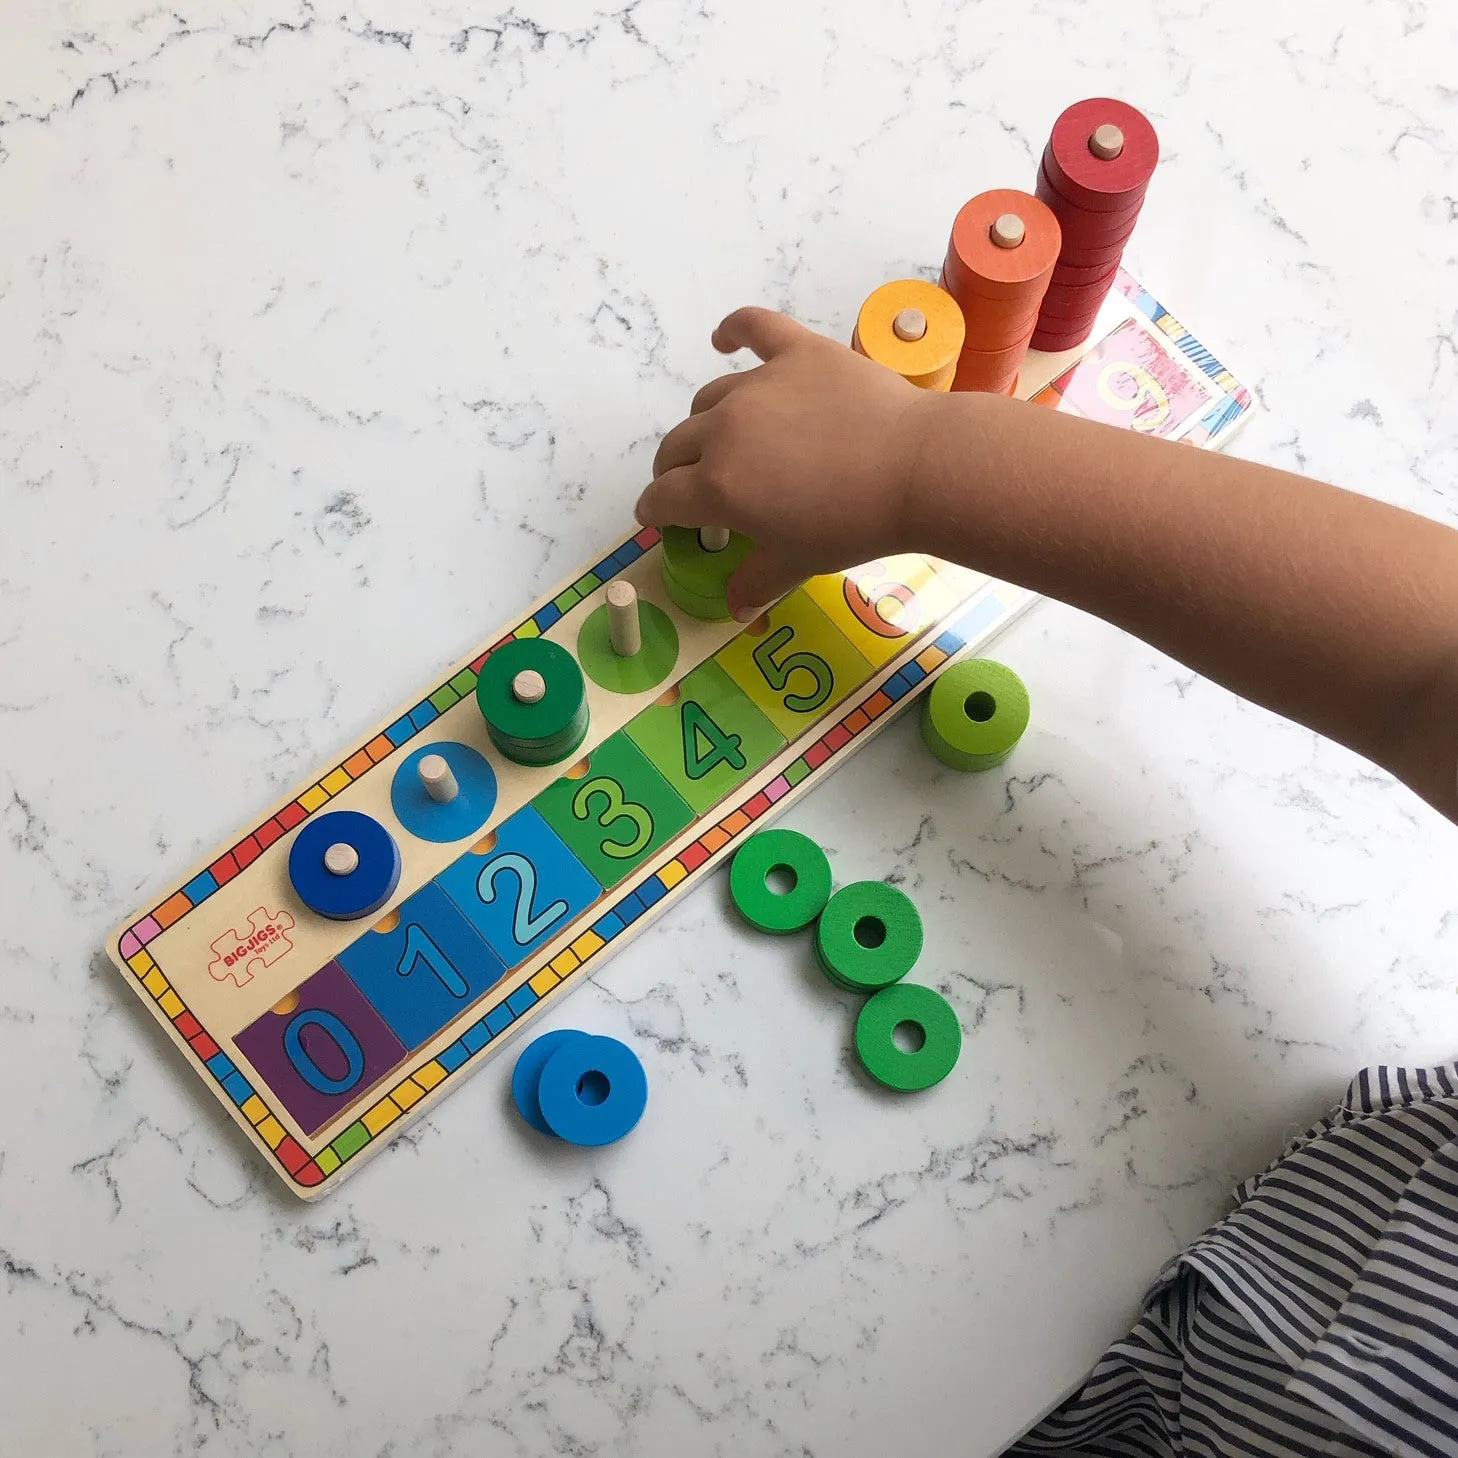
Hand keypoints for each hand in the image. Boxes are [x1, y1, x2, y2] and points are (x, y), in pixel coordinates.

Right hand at [636, 307, 937, 619]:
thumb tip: (734, 610)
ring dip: (704, 422)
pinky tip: (724, 339)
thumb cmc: (853, 524)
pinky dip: (734, 330)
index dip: (655, 511)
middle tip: (690, 484)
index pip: (664, 497)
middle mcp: (725, 430)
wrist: (914, 469)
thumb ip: (756, 582)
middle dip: (674, 470)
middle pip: (677, 446)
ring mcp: (760, 384)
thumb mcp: (798, 562)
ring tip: (721, 437)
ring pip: (710, 398)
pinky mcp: (797, 352)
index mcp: (717, 486)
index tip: (658, 517)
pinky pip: (754, 327)